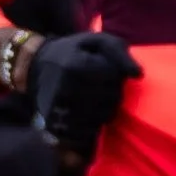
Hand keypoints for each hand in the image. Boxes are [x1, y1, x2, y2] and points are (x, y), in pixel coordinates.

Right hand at [28, 30, 142, 143]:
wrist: (36, 67)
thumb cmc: (74, 52)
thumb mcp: (97, 41)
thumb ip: (120, 52)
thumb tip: (138, 75)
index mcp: (75, 66)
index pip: (116, 77)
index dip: (115, 72)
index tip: (102, 67)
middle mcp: (65, 89)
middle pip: (112, 99)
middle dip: (113, 91)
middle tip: (99, 83)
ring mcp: (58, 110)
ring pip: (103, 117)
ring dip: (105, 108)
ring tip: (93, 96)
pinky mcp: (54, 126)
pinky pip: (87, 133)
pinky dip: (93, 125)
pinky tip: (87, 112)